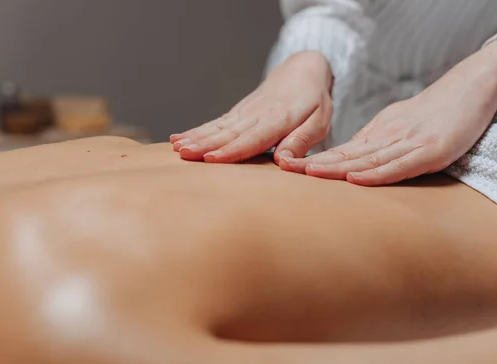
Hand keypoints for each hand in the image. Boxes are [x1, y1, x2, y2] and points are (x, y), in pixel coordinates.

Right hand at [170, 51, 333, 163]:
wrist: (302, 70)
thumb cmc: (314, 101)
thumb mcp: (319, 121)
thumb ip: (301, 140)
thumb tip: (283, 161)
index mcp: (279, 119)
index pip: (253, 138)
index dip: (232, 150)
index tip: (212, 158)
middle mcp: (257, 114)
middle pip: (228, 132)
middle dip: (205, 144)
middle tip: (184, 155)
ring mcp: (244, 112)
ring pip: (217, 127)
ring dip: (196, 137)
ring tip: (176, 147)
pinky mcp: (237, 112)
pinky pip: (215, 123)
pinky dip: (197, 130)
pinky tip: (179, 138)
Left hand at [281, 62, 496, 185]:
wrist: (470, 88)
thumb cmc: (432, 112)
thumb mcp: (396, 127)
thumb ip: (373, 145)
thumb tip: (349, 164)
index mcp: (377, 134)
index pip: (339, 151)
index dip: (313, 160)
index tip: (285, 166)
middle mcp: (387, 137)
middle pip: (346, 154)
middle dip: (314, 164)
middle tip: (284, 168)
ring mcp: (408, 142)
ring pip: (366, 158)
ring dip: (337, 168)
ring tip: (309, 173)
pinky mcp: (430, 149)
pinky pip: (399, 164)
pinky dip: (376, 173)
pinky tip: (355, 179)